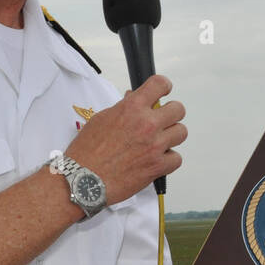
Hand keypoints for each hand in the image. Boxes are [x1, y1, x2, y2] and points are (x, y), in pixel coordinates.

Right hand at [64, 74, 185, 203]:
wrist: (83, 180)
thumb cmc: (87, 151)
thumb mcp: (102, 119)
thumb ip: (123, 108)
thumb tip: (134, 100)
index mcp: (132, 108)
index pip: (160, 85)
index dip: (164, 87)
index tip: (164, 91)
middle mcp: (147, 124)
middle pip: (178, 109)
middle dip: (171, 114)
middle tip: (162, 121)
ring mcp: (155, 145)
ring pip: (181, 132)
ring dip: (171, 136)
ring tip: (158, 142)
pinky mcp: (158, 166)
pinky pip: (177, 158)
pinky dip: (169, 160)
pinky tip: (156, 160)